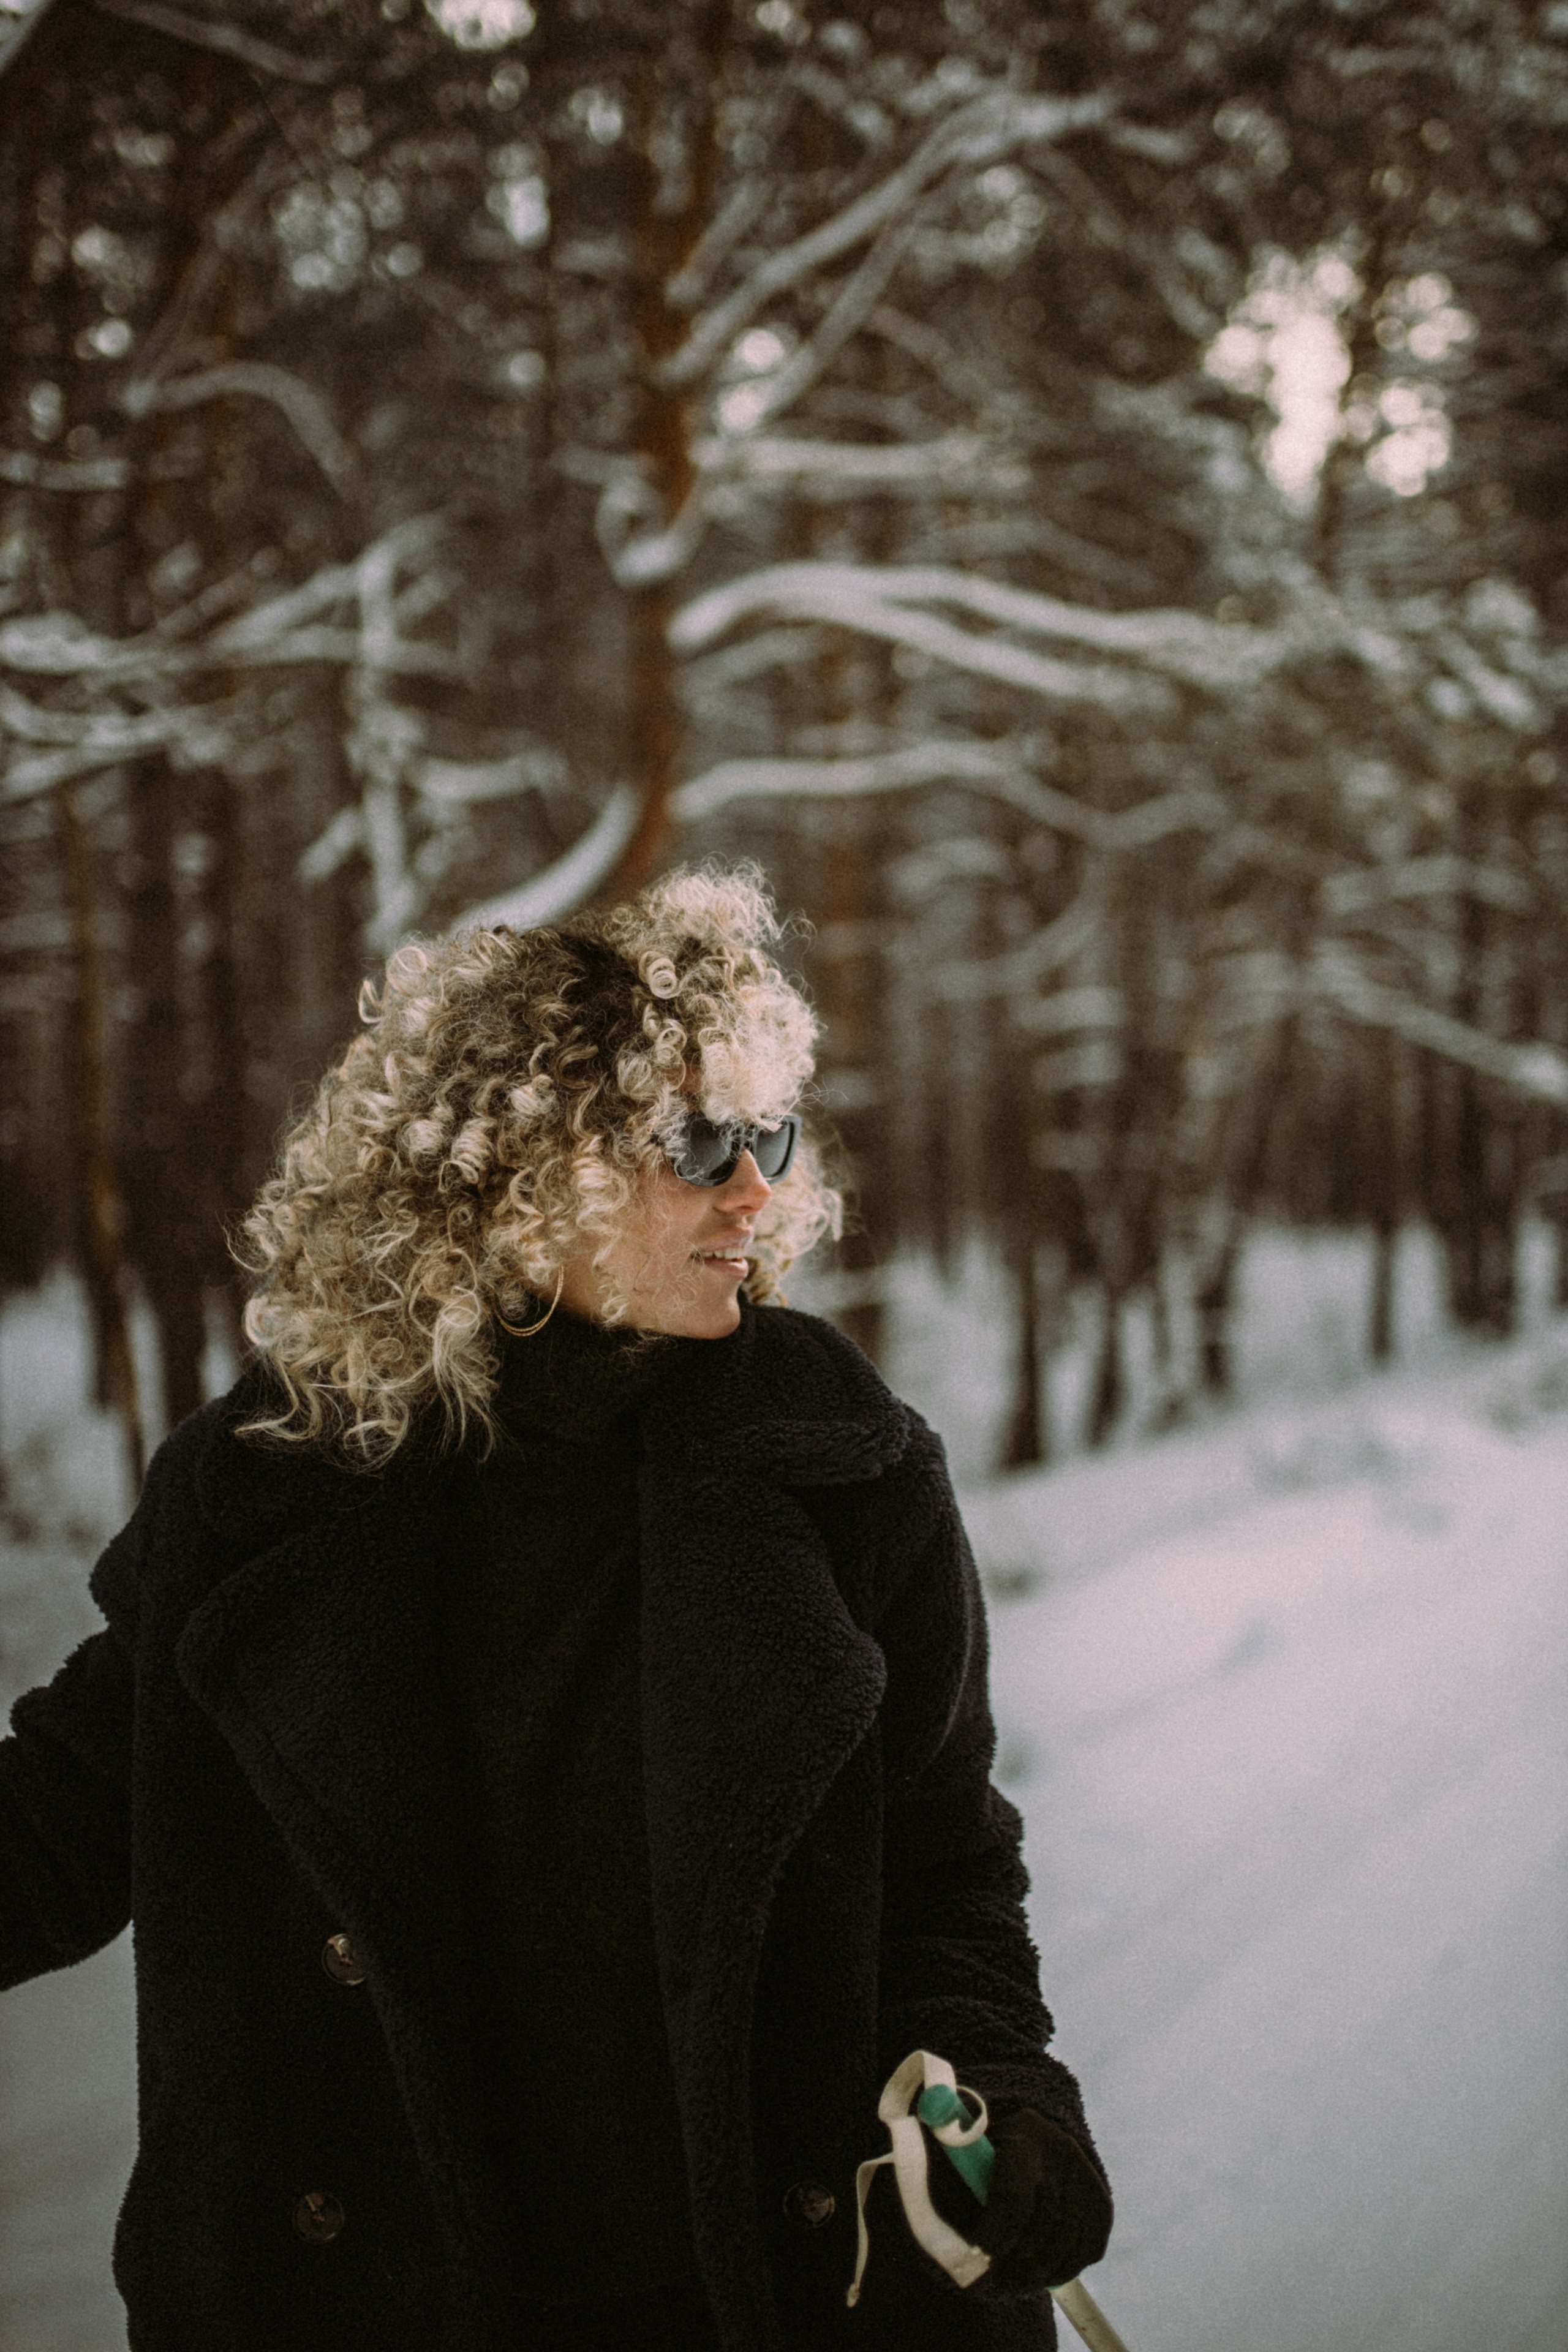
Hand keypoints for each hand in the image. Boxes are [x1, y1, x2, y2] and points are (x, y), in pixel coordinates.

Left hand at [927, 2106, 1112, 2291]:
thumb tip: (947, 2239)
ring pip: (1066, 2242)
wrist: (1035, 2139)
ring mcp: (1086, 2177)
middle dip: (1016, 2260)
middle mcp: (1061, 2153)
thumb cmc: (986, 2155)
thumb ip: (946, 2181)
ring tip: (1014, 2279)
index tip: (978, 2256)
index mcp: (1022, 2138)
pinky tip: (1042, 2270)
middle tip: (994, 2279)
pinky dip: (1064, 2268)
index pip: (1014, 2194)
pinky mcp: (1102, 2201)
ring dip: (1038, 2272)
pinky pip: (1088, 2249)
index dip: (996, 2233)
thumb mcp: (964, 2155)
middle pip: (1043, 2225)